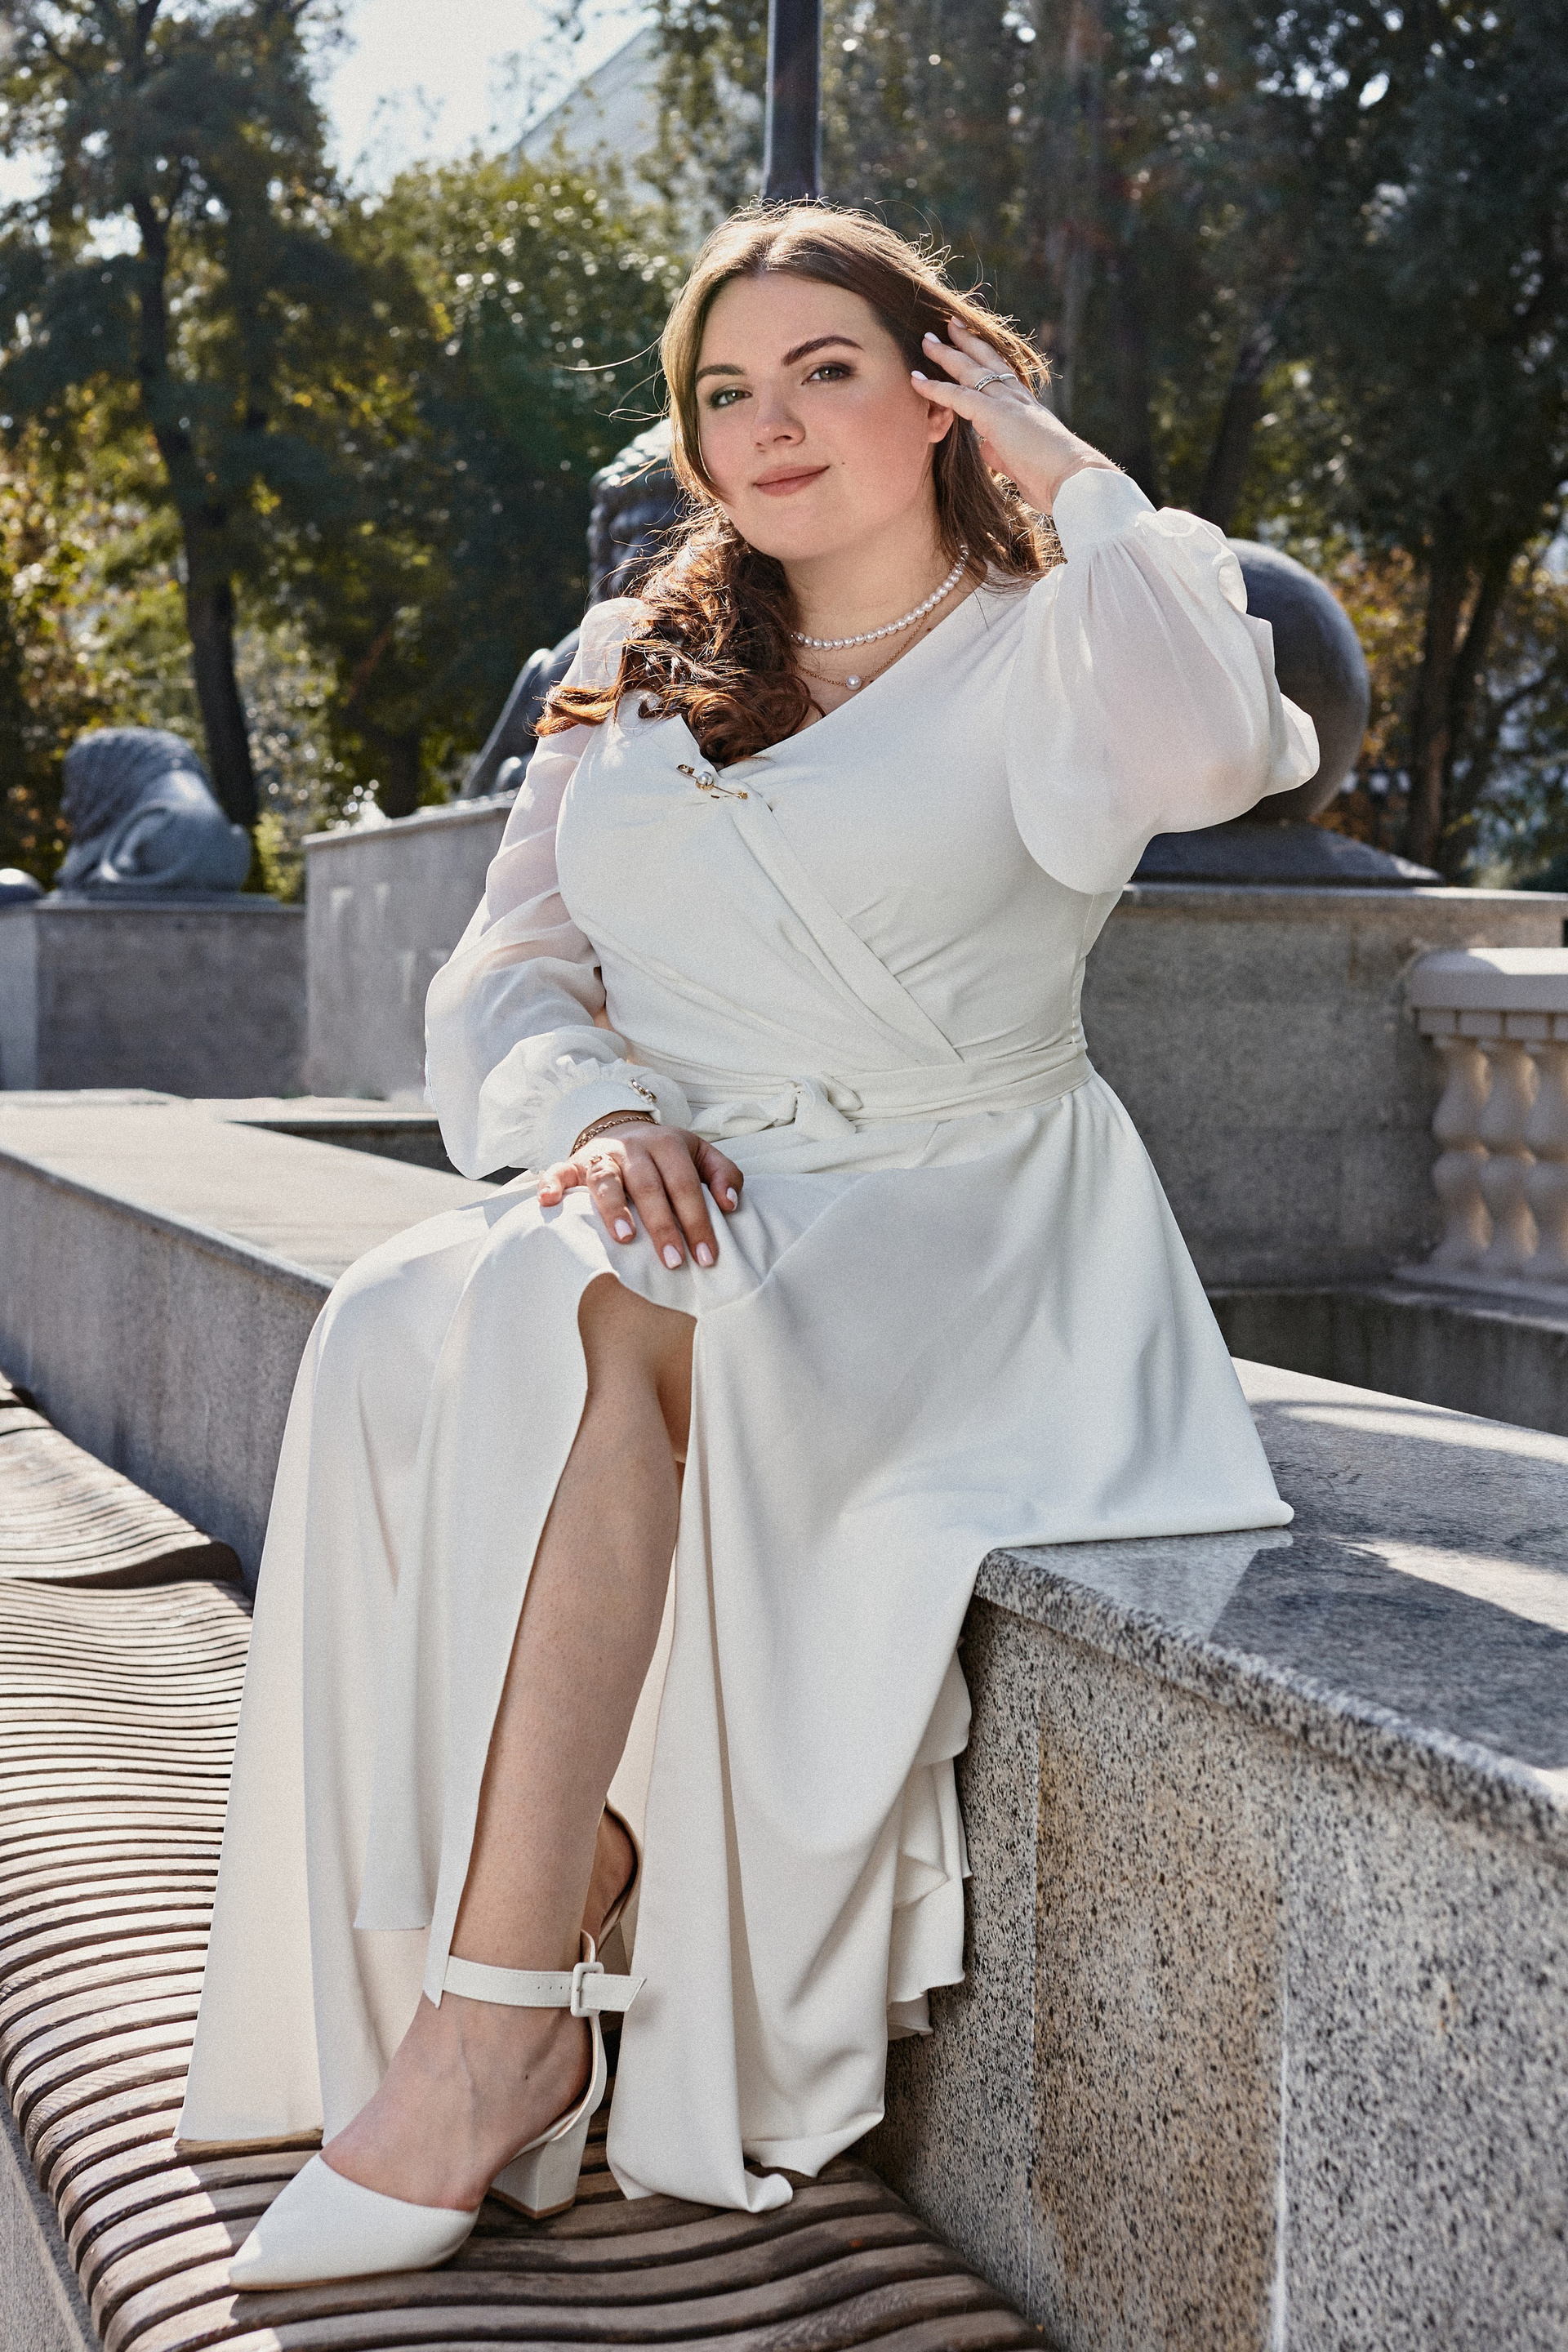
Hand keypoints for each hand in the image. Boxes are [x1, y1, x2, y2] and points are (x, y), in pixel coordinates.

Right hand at [538, 1121, 743, 1268]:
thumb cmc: (667, 1156)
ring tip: (624, 1239)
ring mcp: (602, 1155)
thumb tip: (730, 1204)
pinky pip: (559, 1171)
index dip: (697, 1221)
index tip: (706, 1257)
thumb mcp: (701, 1155)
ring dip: (614, 1208)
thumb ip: (723, 1174)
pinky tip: (548, 1201)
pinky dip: (551, 1183)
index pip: (685, 1185)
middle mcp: (633, 1147)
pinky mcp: (574, 1163)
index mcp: (667, 1144)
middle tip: (673, 1262)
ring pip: (606, 1180)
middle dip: (662, 1225)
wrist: (624, 1128)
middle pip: (648, 1187)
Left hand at [912, 318, 1117, 515]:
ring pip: (970, 370)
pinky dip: (935, 388)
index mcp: (1026, 407)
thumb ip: (1001, 452)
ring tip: (927, 340)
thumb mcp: (1021, 463)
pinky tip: (916, 379)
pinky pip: (958, 396)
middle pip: (987, 361)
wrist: (1073, 479)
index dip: (985, 358)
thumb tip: (985, 447)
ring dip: (946, 354)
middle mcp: (1017, 397)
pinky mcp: (995, 415)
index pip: (1002, 375)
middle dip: (966, 342)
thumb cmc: (1053, 478)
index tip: (972, 345)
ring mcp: (1007, 403)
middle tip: (949, 325)